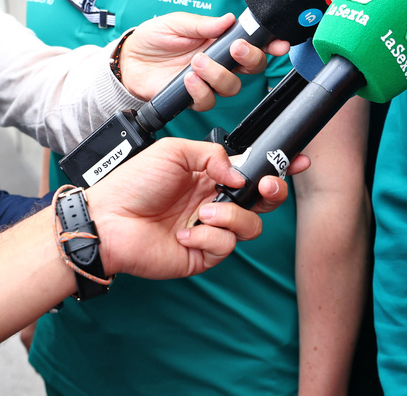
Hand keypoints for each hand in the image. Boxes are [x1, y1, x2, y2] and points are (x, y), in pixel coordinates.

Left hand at [85, 138, 302, 279]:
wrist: (108, 219)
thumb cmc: (134, 183)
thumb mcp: (175, 151)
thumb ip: (213, 155)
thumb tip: (239, 172)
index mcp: (211, 175)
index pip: (252, 170)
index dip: (277, 166)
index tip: (298, 161)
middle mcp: (215, 201)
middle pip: (263, 201)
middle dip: (272, 192)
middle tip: (263, 187)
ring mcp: (210, 229)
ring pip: (250, 226)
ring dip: (231, 216)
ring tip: (203, 212)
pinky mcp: (203, 254)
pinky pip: (225, 246)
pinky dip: (208, 237)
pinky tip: (185, 234)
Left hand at [117, 12, 291, 110]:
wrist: (130, 60)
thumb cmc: (155, 37)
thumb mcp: (177, 22)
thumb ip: (202, 23)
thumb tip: (228, 19)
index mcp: (221, 40)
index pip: (253, 43)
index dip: (271, 44)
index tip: (279, 43)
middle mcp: (220, 62)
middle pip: (252, 67)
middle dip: (250, 58)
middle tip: (234, 49)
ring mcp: (208, 81)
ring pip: (232, 86)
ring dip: (218, 74)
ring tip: (197, 61)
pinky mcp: (194, 97)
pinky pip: (208, 100)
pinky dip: (200, 90)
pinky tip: (187, 78)